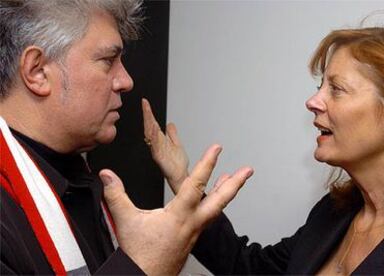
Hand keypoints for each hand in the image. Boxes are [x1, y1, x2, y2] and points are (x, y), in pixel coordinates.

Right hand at [100, 144, 252, 274]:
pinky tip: (212, 201)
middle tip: (248, 170)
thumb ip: (116, 195)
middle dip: (235, 183)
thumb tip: (107, 175)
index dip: (207, 164)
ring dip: (227, 192)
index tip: (217, 149)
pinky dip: (214, 203)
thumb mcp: (126, 220)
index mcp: (179, 215)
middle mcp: (192, 222)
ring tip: (235, 180)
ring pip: (216, 209)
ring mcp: (195, 231)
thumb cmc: (141, 255)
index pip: (196, 184)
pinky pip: (209, 216)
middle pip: (220, 200)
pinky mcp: (193, 237)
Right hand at [142, 98, 188, 193]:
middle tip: (145, 104)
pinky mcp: (160, 159)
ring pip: (151, 136)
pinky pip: (156, 147)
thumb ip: (172, 135)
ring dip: (149, 124)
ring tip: (148, 113)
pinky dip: (154, 138)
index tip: (146, 103)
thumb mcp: (176, 145)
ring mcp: (158, 152)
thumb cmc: (177, 165)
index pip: (153, 124)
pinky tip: (153, 130)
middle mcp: (157, 145)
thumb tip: (170, 124)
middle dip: (147, 115)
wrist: (180, 178)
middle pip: (150, 128)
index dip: (149, 114)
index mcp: (160, 141)